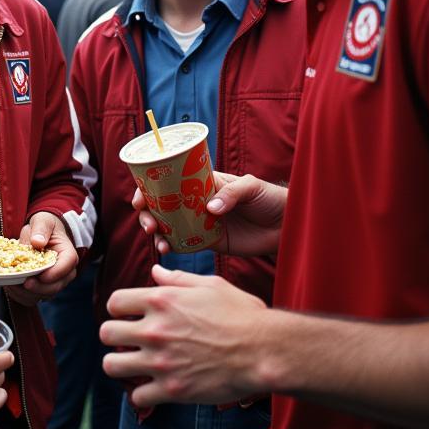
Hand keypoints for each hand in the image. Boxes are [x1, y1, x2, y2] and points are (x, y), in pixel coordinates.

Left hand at [5, 211, 77, 306]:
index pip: (66, 266)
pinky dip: (21, 295)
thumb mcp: (42, 221)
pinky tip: (10, 286)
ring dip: (27, 293)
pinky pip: (33, 298)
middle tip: (22, 283)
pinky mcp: (41, 288)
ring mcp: (53, 282)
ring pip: (43, 295)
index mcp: (68, 254)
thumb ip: (40, 230)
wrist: (41, 233)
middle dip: (38, 287)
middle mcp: (64, 272)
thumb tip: (37, 242)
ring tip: (12, 284)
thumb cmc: (44, 226)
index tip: (40, 275)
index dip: (54, 274)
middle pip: (55, 286)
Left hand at [99, 264, 269, 406]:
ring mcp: (161, 361)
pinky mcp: (172, 390)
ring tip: (134, 364)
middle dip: (114, 336)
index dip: (119, 309)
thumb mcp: (210, 285)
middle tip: (129, 341)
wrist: (265, 351)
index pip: (114, 302)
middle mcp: (155, 330)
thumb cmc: (242, 314)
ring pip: (112, 365)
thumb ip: (177, 279)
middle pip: (106, 333)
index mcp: (161, 300)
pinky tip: (154, 387)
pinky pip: (137, 397)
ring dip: (120, 365)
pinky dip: (143, 394)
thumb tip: (156, 272)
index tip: (130, 315)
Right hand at [133, 171, 286, 256]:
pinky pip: (183, 243)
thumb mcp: (252, 187)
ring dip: (156, 230)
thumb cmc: (270, 199)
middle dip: (148, 212)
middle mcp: (196, 200)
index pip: (170, 179)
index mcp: (203, 181)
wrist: (288, 226)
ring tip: (157, 239)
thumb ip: (231, 194)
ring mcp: (200, 221)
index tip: (140, 197)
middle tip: (149, 223)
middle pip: (163, 204)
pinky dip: (171, 246)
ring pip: (169, 224)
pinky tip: (166, 250)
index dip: (150, 186)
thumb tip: (210, 208)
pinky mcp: (208, 241)